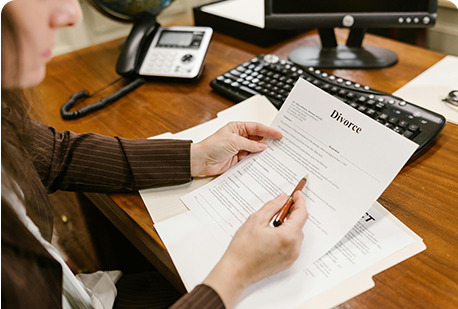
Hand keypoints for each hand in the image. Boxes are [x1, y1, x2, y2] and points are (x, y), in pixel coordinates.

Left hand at [190, 122, 281, 176]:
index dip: (269, 131)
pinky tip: (264, 161)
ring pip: (256, 150)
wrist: (201, 161)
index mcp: (238, 127)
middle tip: (280, 143)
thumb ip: (249, 144)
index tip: (279, 134)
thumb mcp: (233, 141)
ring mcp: (239, 149)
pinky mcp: (238, 160)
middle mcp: (239, 137)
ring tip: (275, 153)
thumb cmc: (211, 146)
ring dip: (263, 152)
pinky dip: (257, 160)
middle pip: (258, 138)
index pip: (257, 127)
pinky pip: (251, 159)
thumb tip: (262, 146)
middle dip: (268, 141)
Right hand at [203, 191, 307, 307]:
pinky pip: (291, 245)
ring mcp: (291, 257)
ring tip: (272, 222)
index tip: (296, 194)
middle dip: (292, 213)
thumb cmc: (243, 249)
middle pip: (299, 225)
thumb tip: (282, 198)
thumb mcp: (256, 220)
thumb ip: (272, 206)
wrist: (236, 271)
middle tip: (281, 205)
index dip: (299, 202)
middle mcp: (293, 248)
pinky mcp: (286, 262)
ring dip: (288, 225)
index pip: (301, 214)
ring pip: (295, 235)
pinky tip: (272, 234)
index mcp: (288, 236)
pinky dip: (286, 236)